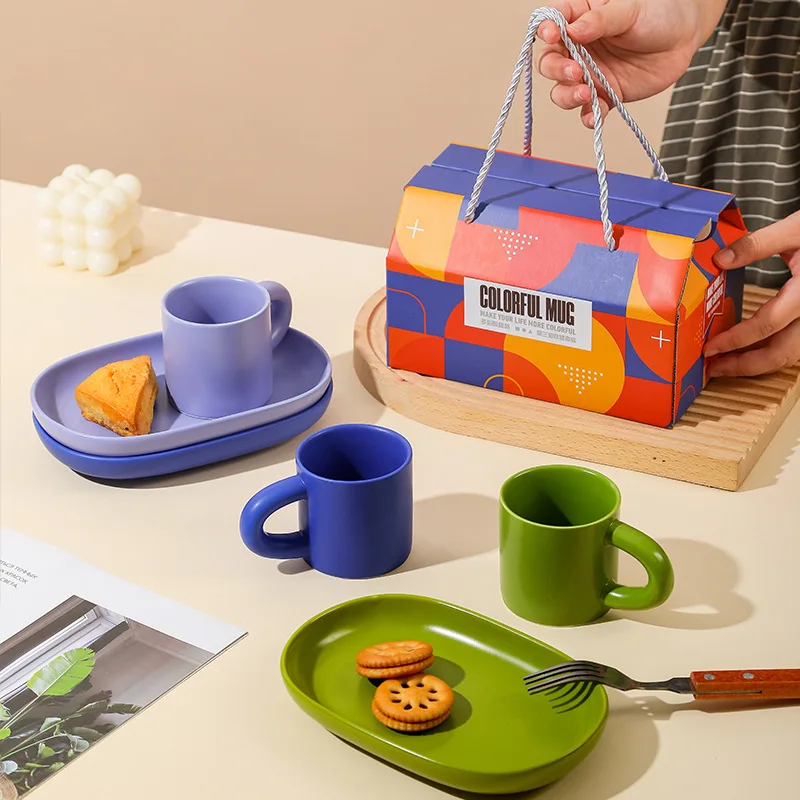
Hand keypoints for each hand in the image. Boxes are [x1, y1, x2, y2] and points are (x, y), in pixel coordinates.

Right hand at [535, 0, 724, 126]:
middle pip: (550, 63)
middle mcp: (579, 49)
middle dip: (557, 70)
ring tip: (585, 93)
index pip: (551, 23)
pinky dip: (589, 116)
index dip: (546, 30)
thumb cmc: (657, 13)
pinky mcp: (605, 94)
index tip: (553, 35)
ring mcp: (590, 74)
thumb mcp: (629, 9)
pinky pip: (589, 110)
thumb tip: (572, 31)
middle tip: (575, 71)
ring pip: (563, 91)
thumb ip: (600, 21)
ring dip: (568, 96)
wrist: (684, 38)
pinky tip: (594, 116)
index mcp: (580, 19)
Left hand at [705, 212, 799, 376]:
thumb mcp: (797, 229)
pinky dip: (773, 351)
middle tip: (714, 367)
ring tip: (729, 362)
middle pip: (781, 354)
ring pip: (791, 354)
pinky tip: (752, 349)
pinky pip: (797, 345)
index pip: (767, 325)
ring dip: (758, 363)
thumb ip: (758, 244)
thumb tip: (721, 259)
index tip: (711, 347)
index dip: (735, 340)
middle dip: (744, 366)